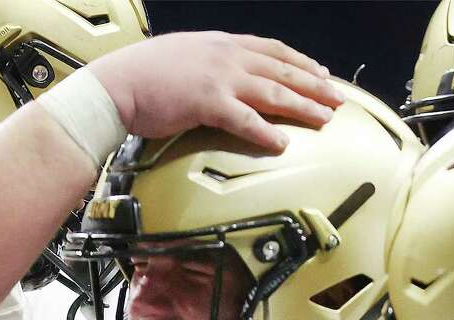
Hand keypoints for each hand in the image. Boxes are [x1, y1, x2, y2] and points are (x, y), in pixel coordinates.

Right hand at [88, 31, 343, 150]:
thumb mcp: (181, 58)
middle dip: (314, 84)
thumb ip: (206, 65)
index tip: (320, 74)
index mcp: (220, 43)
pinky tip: (283, 142)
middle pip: (281, 68)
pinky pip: (245, 119)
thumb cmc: (141, 76)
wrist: (115, 84)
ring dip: (303, 105)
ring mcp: (218, 78)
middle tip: (338, 99)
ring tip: (325, 118)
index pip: (271, 49)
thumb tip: (217, 79)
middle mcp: (225, 55)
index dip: (299, 62)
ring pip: (272, 90)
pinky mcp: (207, 103)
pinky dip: (266, 131)